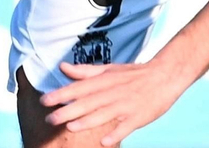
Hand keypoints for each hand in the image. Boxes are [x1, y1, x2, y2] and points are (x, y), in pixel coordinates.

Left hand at [40, 59, 194, 145]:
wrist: (163, 76)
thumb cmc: (132, 74)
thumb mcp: (108, 70)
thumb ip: (84, 71)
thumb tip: (62, 67)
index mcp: (104, 80)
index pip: (79, 88)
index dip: (61, 94)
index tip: (44, 100)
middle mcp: (112, 92)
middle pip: (88, 102)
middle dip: (68, 110)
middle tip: (50, 118)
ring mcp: (126, 104)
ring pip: (104, 114)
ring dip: (87, 121)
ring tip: (70, 127)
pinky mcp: (139, 116)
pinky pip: (126, 126)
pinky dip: (116, 133)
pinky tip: (104, 142)